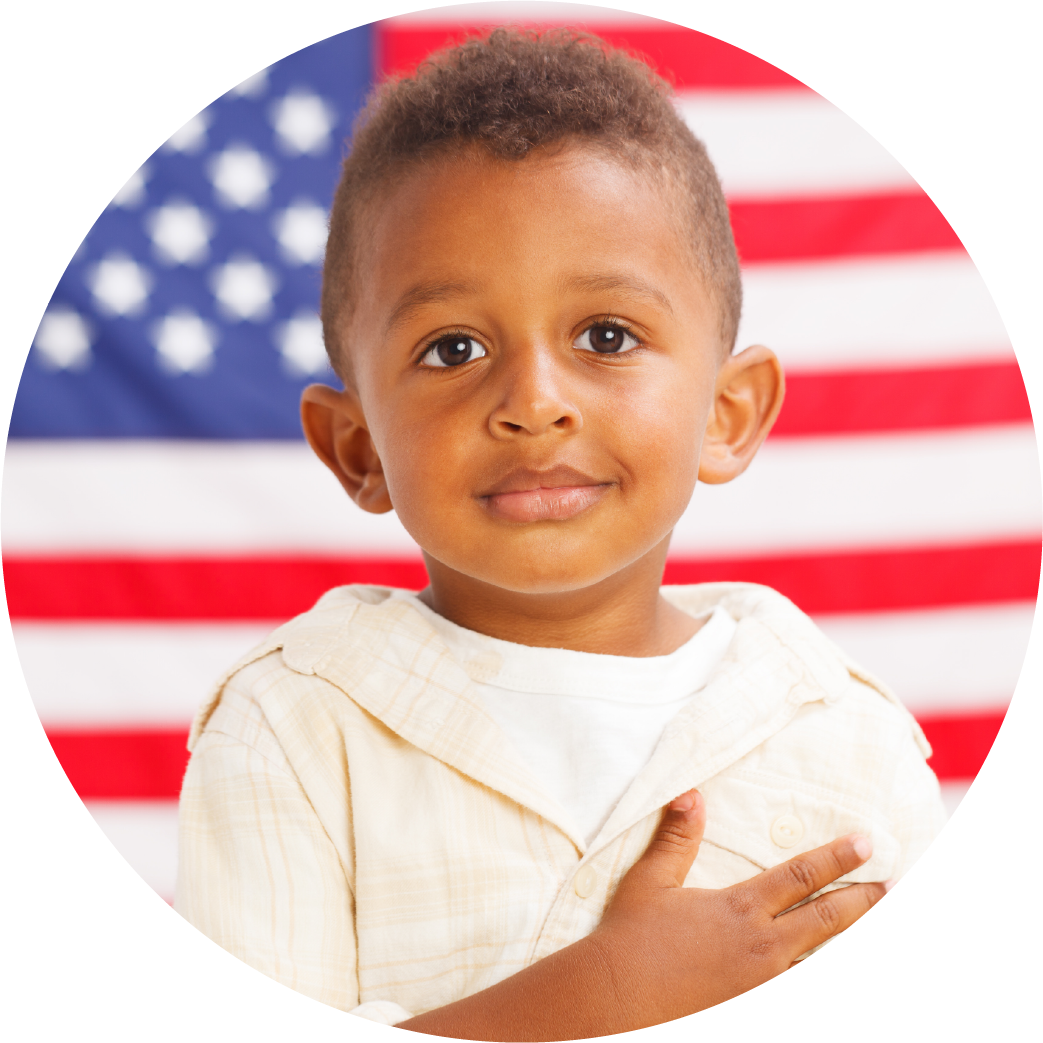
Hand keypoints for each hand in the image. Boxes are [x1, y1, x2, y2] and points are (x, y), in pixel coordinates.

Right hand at [397, 790, 886, 1040]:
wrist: (618, 996)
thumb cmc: (632, 935)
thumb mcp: (651, 879)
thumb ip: (676, 836)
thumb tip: (692, 793)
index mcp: (740, 908)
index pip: (800, 876)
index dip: (837, 859)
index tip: (867, 842)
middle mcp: (761, 944)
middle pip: (826, 919)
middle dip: (864, 901)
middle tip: (894, 886)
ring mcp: (761, 980)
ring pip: (820, 955)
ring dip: (850, 938)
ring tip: (876, 926)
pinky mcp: (751, 1003)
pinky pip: (798, 984)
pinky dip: (821, 970)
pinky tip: (829, 965)